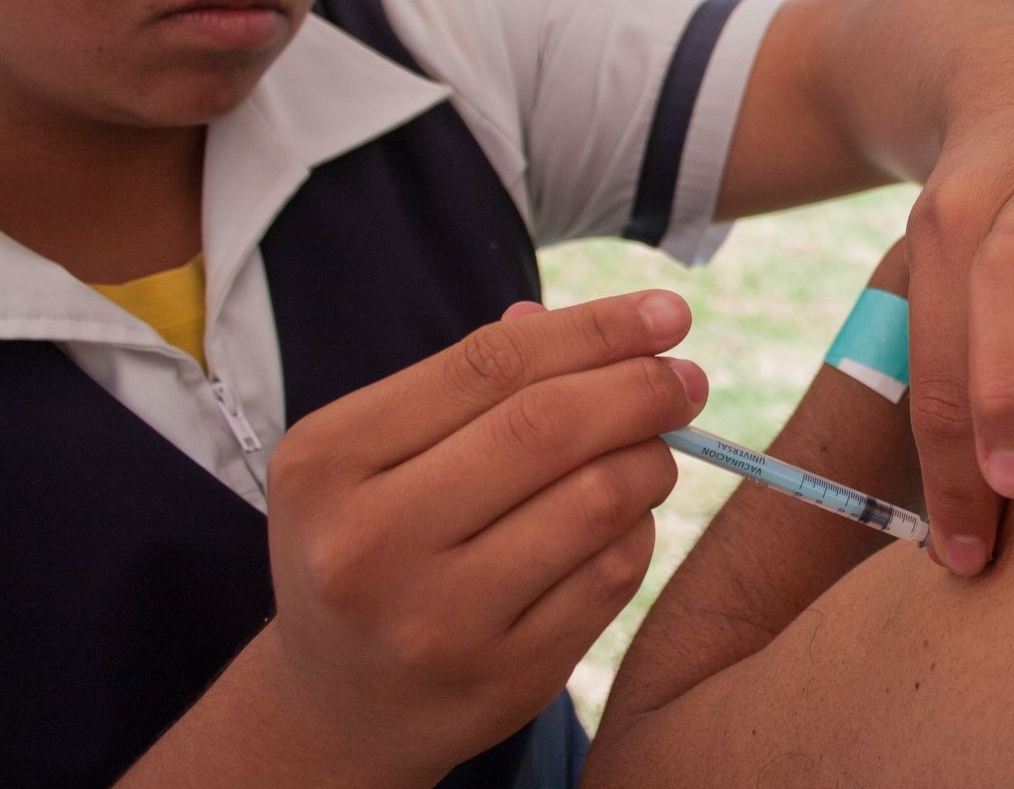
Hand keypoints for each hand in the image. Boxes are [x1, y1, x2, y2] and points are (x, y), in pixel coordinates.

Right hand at [255, 291, 705, 781]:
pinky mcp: (503, 676)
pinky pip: (612, 574)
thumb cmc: (375, 540)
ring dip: (651, 460)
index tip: (669, 313)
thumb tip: (622, 325)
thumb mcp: (378, 453)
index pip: (489, 364)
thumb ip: (481, 382)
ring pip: (597, 501)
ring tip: (655, 450)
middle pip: (548, 428)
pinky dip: (639, 529)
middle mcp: (370, 543)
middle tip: (685, 379)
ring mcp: (436, 620)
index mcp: (329, 461)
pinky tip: (628, 519)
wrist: (339, 700)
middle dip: (640, 388)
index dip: (594, 329)